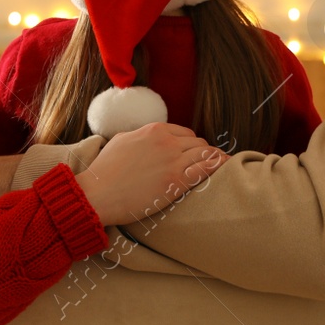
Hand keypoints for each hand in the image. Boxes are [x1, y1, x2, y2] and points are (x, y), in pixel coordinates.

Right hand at [76, 123, 226, 226]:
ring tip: (221, 166)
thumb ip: (141, 136)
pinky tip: (227, 167)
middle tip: (203, 165)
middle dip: (201, 153)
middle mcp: (166, 141)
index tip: (191, 154)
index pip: (185, 133)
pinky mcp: (176, 181)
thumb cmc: (105, 171)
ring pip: (204, 154)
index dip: (189, 145)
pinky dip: (218, 166)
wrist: (97, 194)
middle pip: (197, 143)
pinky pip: (206, 169)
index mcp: (154, 130)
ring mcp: (172, 161)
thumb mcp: (122, 141)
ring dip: (212, 160)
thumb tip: (150, 139)